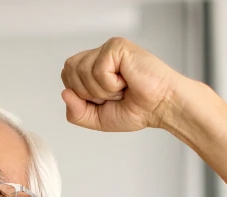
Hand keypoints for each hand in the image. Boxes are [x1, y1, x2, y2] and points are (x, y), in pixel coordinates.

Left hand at [59, 37, 190, 131]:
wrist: (161, 107)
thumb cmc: (137, 110)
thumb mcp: (96, 119)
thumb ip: (76, 112)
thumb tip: (65, 93)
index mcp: (92, 68)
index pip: (67, 76)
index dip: (80, 94)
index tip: (104, 100)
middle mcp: (98, 55)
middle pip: (69, 70)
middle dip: (88, 92)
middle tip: (113, 94)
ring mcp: (107, 49)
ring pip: (82, 70)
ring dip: (102, 89)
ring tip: (122, 87)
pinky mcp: (117, 47)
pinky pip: (98, 69)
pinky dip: (111, 84)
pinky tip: (126, 81)